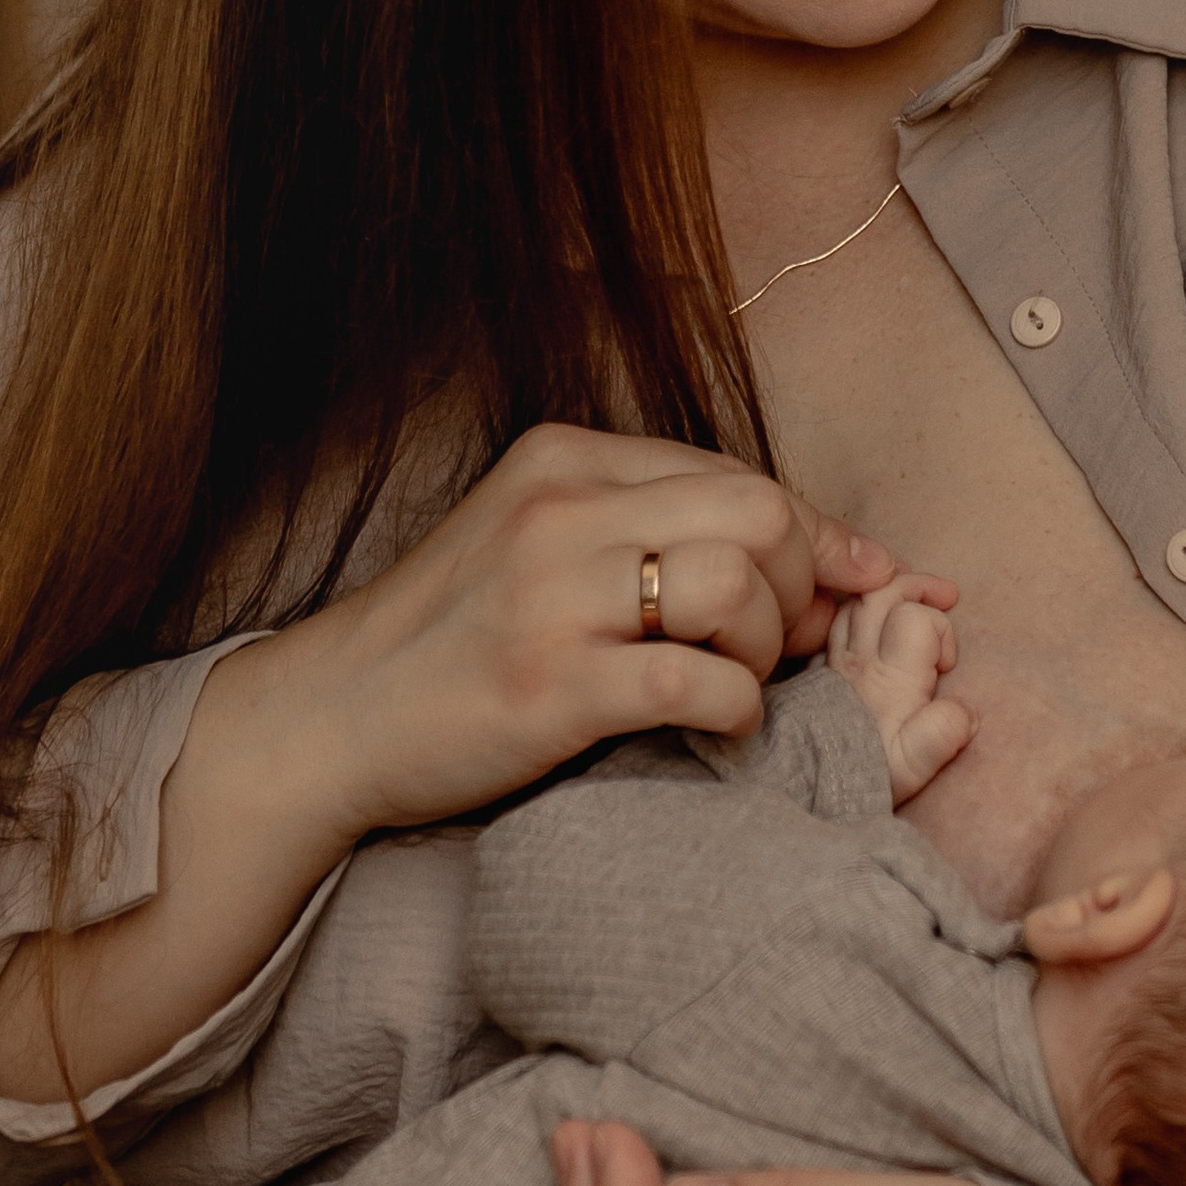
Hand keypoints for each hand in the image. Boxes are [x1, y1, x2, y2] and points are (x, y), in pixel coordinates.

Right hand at [0, 431, 896, 1113]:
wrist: (329, 720)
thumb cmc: (451, 642)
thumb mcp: (541, 547)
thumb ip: (653, 530)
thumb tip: (819, 551)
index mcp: (563, 461)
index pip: (738, 474)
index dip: (816, 535)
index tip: (857, 585)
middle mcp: (560, 512)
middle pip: (759, 513)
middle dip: (802, 585)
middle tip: (784, 647)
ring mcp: (551, 596)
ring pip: (737, 585)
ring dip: (767, 648)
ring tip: (734, 683)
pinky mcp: (548, 684)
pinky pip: (695, 680)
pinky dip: (734, 706)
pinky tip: (712, 723)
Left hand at [824, 574, 972, 801]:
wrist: (809, 788)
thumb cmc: (867, 775)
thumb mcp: (911, 767)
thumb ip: (939, 736)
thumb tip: (966, 711)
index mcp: (889, 678)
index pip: (916, 618)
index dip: (940, 628)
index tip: (947, 663)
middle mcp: (859, 660)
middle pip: (882, 593)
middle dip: (918, 585)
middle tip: (945, 594)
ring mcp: (835, 660)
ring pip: (856, 601)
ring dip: (888, 590)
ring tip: (912, 591)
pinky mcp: (820, 668)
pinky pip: (835, 621)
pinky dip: (861, 608)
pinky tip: (876, 613)